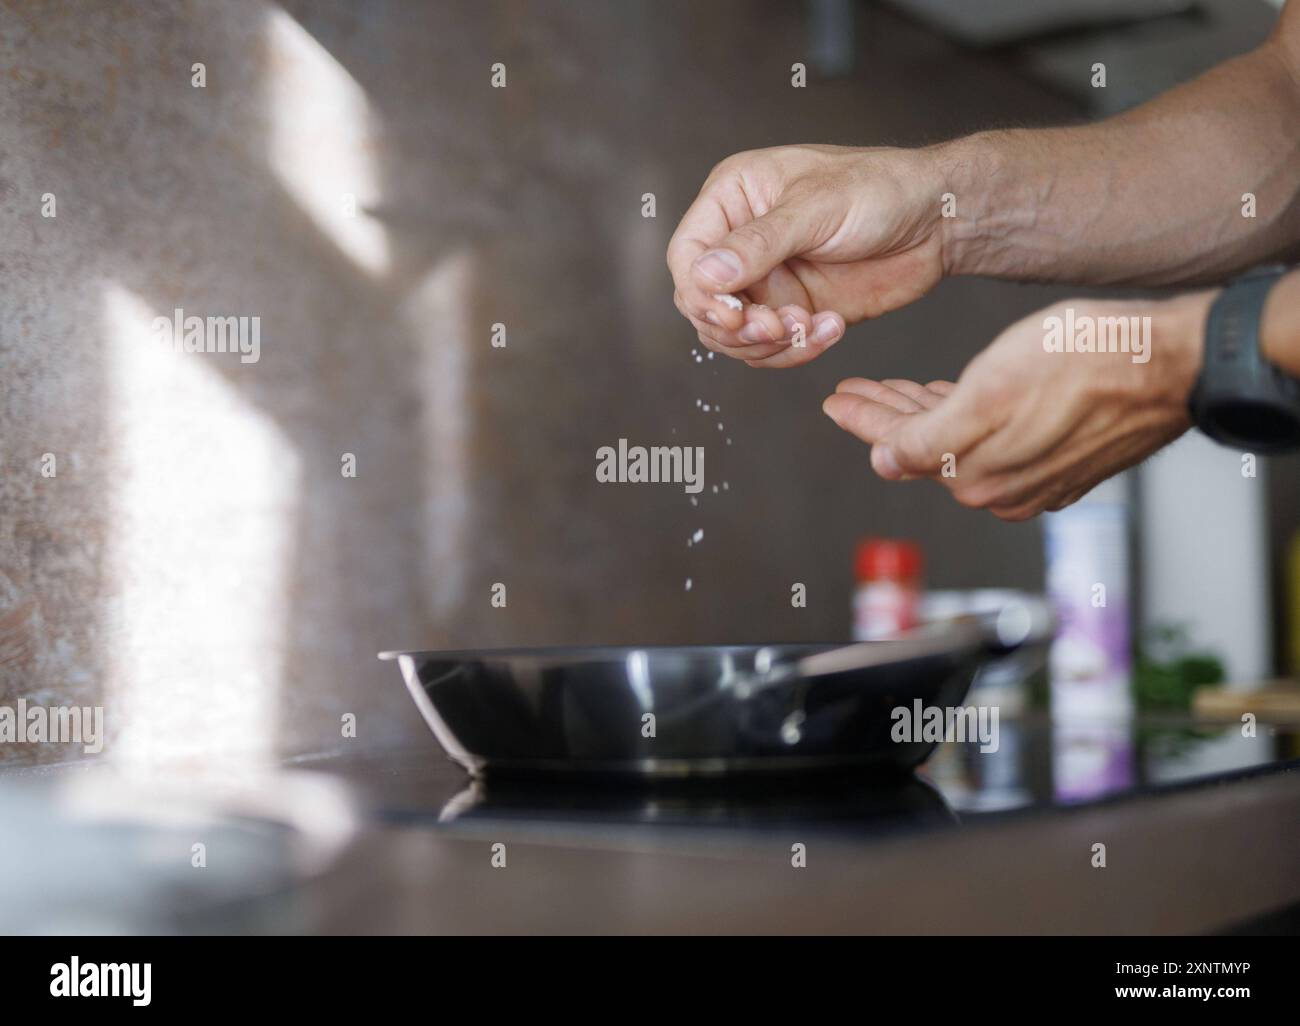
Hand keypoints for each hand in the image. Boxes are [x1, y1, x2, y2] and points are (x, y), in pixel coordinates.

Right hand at [667, 144, 946, 367]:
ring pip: (735, 336)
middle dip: (737, 326)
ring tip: (810, 325)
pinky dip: (797, 350)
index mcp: (734, 198)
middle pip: (703, 304)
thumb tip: (705, 275)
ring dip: (768, 343)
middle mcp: (741, 241)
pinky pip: (773, 349)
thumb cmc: (881, 189)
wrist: (938, 221)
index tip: (731, 313)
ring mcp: (766, 280)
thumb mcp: (816, 207)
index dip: (700, 292)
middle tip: (778, 326)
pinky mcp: (793, 310)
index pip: (687, 254)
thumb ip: (759, 243)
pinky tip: (831, 328)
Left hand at [821, 293, 1214, 518]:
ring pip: (957, 439)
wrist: (1170, 364)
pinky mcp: (1061, 460)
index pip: (898, 446)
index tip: (837, 400)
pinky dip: (965, 416)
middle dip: (886, 415)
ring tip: (891, 388)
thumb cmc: (1086, 364)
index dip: (863, 418)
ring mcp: (1034, 477)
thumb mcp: (990, 392)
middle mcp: (1001, 487)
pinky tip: (950, 399)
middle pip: (924, 445)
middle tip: (854, 392)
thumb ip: (929, 438)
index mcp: (975, 475)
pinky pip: (994, 438)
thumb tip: (885, 463)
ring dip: (922, 412)